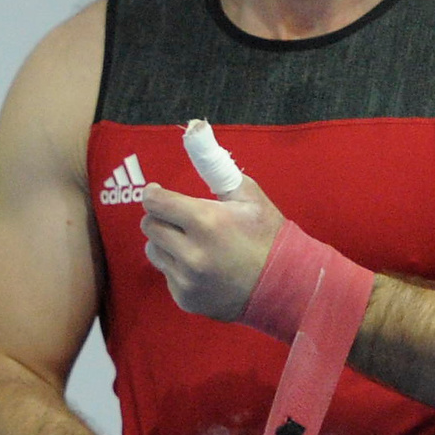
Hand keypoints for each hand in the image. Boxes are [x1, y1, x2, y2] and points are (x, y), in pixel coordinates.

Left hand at [138, 178, 283, 321]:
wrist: (285, 287)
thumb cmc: (268, 236)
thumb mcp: (249, 196)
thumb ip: (217, 168)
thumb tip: (195, 135)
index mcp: (206, 221)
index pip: (156, 202)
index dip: (154, 194)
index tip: (157, 192)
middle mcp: (192, 253)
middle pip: (149, 225)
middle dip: (160, 217)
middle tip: (179, 217)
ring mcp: (187, 280)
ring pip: (153, 250)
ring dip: (166, 242)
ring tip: (191, 242)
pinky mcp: (186, 299)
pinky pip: (167, 274)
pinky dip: (177, 267)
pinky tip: (202, 266)